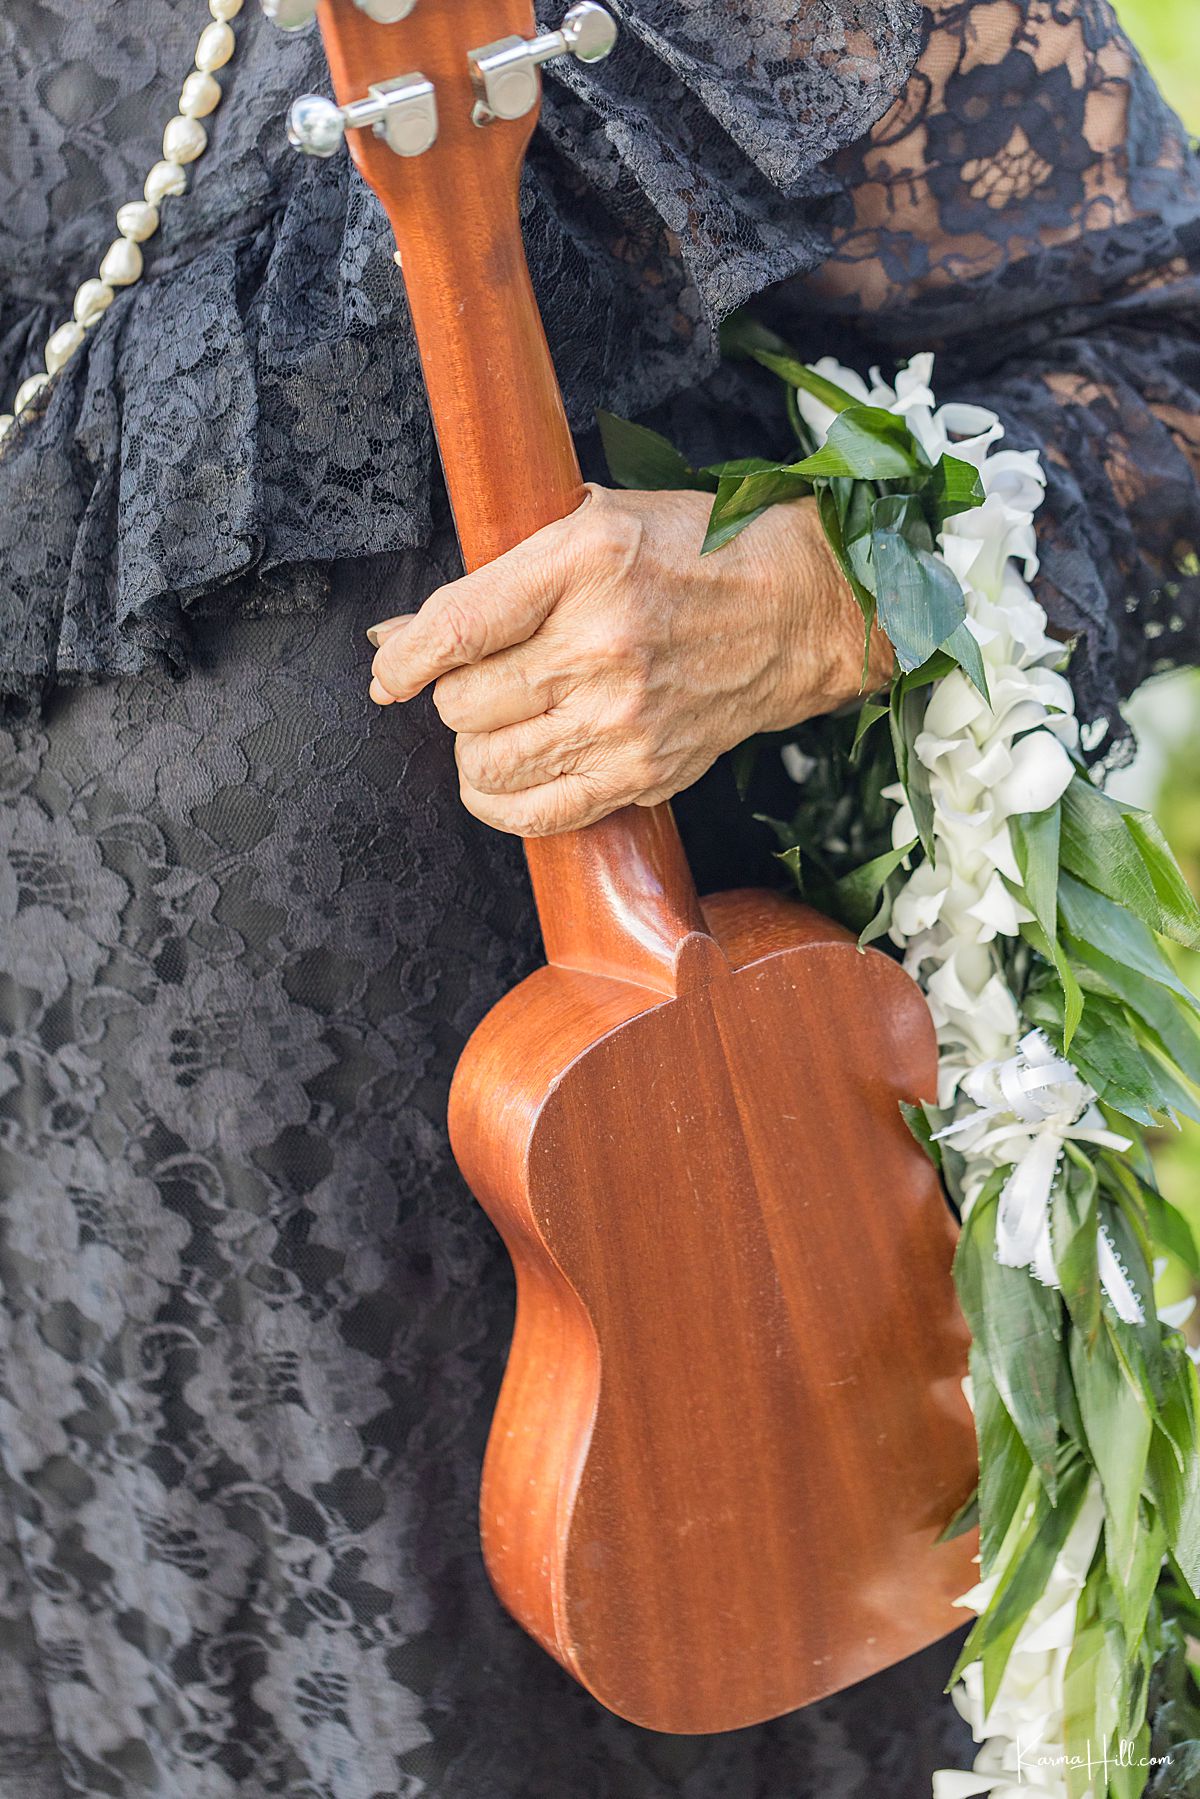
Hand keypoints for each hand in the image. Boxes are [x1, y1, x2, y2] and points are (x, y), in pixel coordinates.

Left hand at [368, 484, 890, 836]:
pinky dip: (500, 802)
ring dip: (474, 748)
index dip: (404, 660)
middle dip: (451, 696)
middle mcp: (602, 643)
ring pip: (488, 762)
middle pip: (464, 702)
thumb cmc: (691, 555)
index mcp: (584, 562)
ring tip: (498, 724)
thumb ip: (500, 576)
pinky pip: (536, 814)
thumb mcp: (594, 526)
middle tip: (479, 681)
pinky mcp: (642, 772)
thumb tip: (400, 635)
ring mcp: (623, 718)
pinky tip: (504, 777)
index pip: (457, 627)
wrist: (796, 609)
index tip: (390, 671)